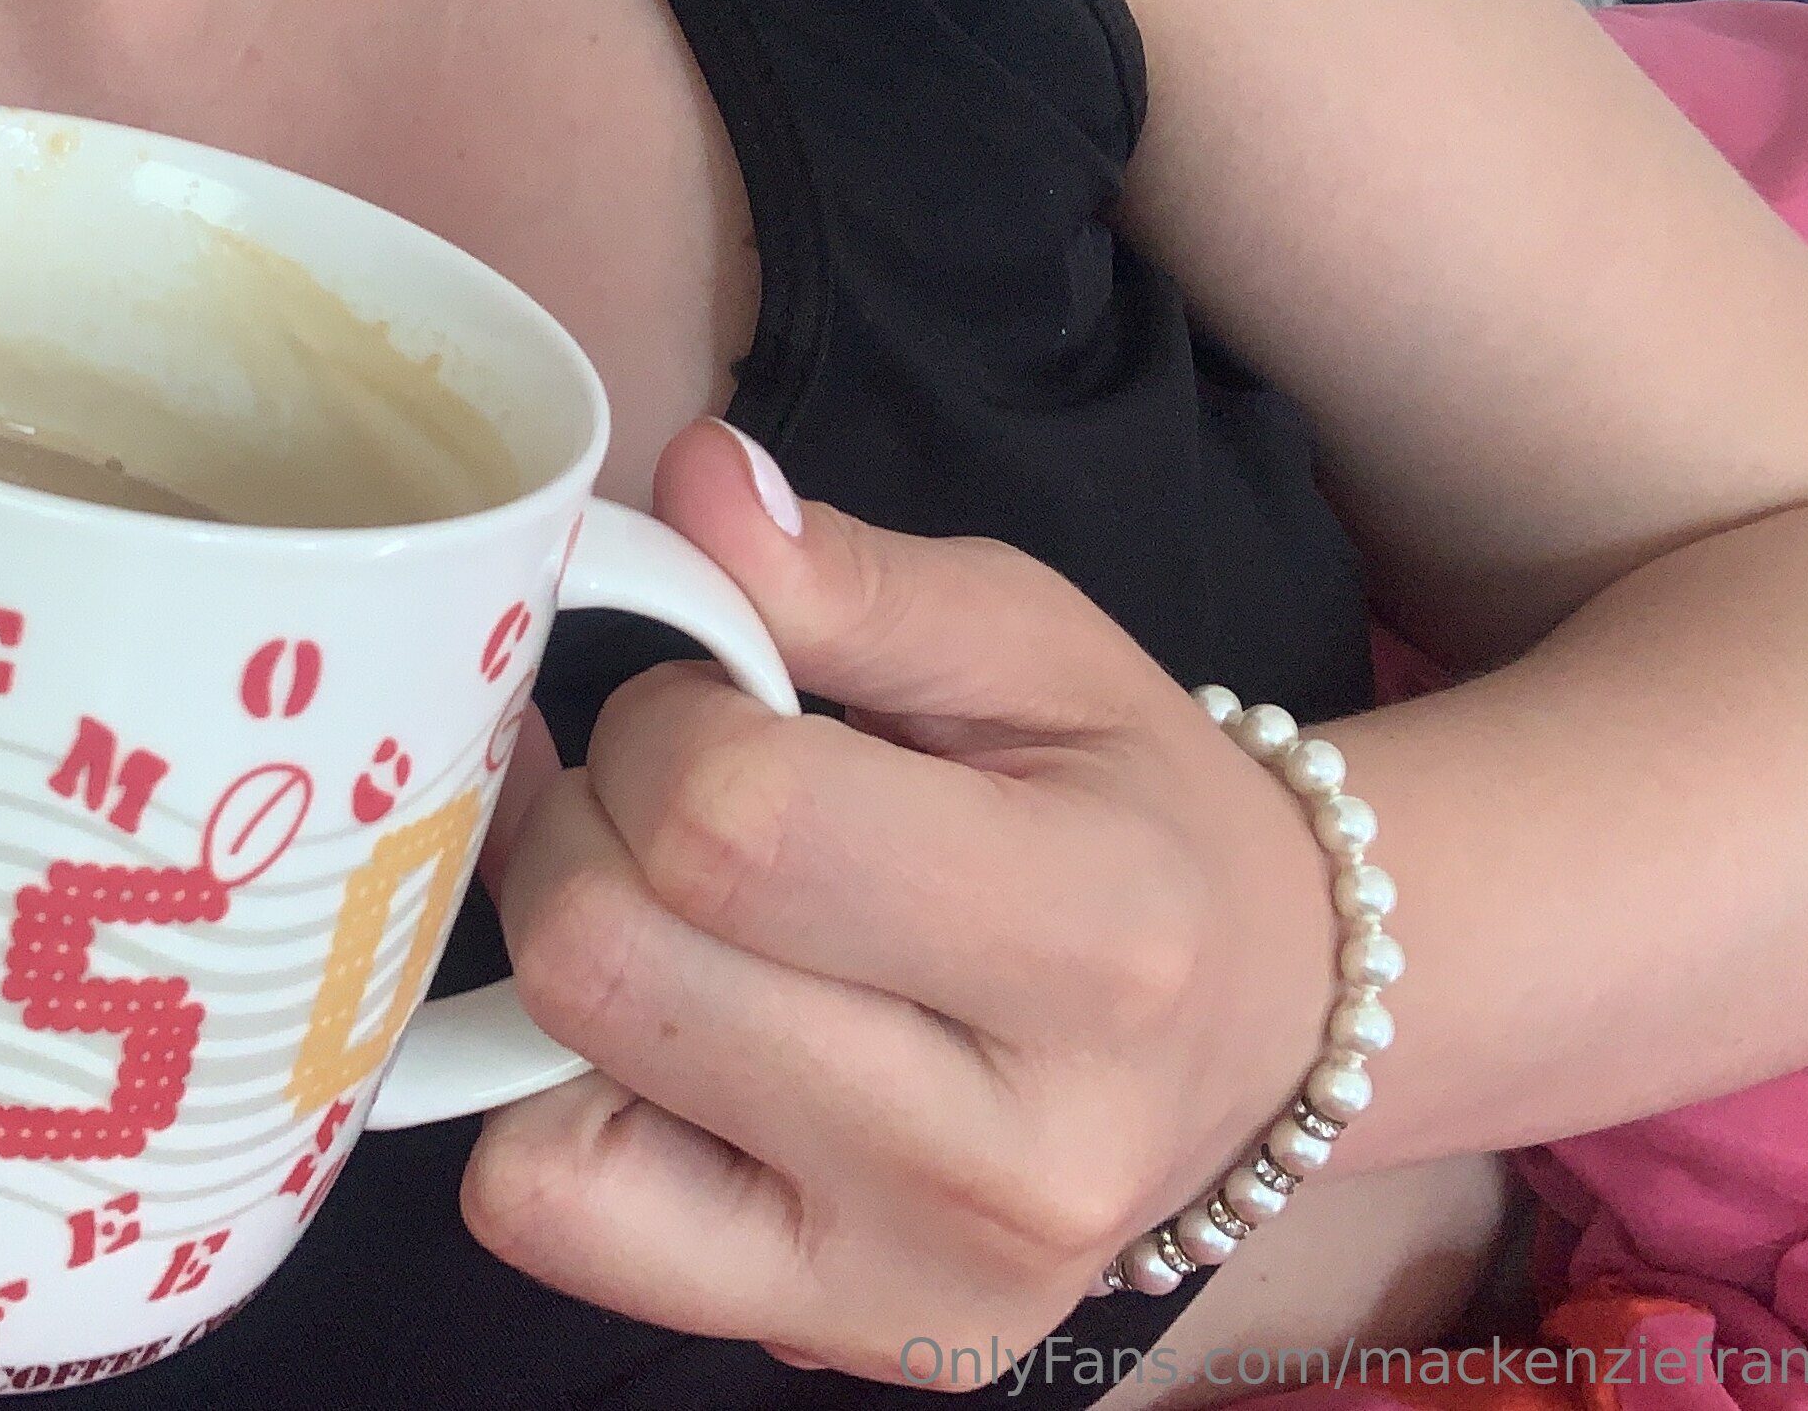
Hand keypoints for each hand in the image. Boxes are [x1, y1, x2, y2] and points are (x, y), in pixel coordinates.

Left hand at [464, 421, 1342, 1385]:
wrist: (1264, 1027)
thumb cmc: (1128, 811)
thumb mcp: (1034, 647)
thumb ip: (852, 579)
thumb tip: (693, 482)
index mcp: (1095, 939)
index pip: (730, 823)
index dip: (660, 725)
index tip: (708, 705)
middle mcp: (1012, 1157)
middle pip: (610, 967)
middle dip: (581, 837)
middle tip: (652, 799)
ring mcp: (915, 1283)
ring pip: (543, 1128)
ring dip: (561, 984)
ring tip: (661, 917)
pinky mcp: (843, 1347)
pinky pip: (562, 1228)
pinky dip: (563, 1120)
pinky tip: (669, 1048)